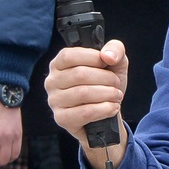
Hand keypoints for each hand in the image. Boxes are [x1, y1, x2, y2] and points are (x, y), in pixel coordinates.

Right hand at [46, 39, 127, 168]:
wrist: (108, 114)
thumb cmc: (106, 85)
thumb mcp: (115, 63)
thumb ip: (115, 49)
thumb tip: (108, 56)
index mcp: (59, 63)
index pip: (70, 55)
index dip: (94, 58)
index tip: (108, 64)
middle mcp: (52, 81)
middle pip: (79, 74)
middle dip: (106, 78)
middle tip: (116, 84)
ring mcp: (54, 101)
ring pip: (83, 93)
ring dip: (108, 94)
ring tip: (117, 96)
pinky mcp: (62, 119)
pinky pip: (85, 112)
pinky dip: (104, 109)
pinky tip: (113, 107)